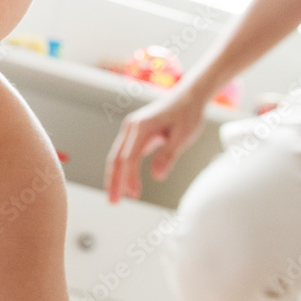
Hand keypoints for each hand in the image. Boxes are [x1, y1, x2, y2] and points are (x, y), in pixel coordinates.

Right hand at [105, 88, 206, 202]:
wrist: (187, 97)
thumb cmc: (187, 114)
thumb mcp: (183, 136)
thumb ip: (169, 155)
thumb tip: (157, 176)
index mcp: (141, 127)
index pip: (130, 157)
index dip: (130, 177)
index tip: (134, 195)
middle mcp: (131, 127)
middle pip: (116, 158)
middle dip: (113, 182)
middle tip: (113, 203)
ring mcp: (130, 130)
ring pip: (116, 157)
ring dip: (114, 177)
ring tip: (114, 197)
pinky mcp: (134, 133)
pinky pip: (122, 154)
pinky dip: (121, 169)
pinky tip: (123, 182)